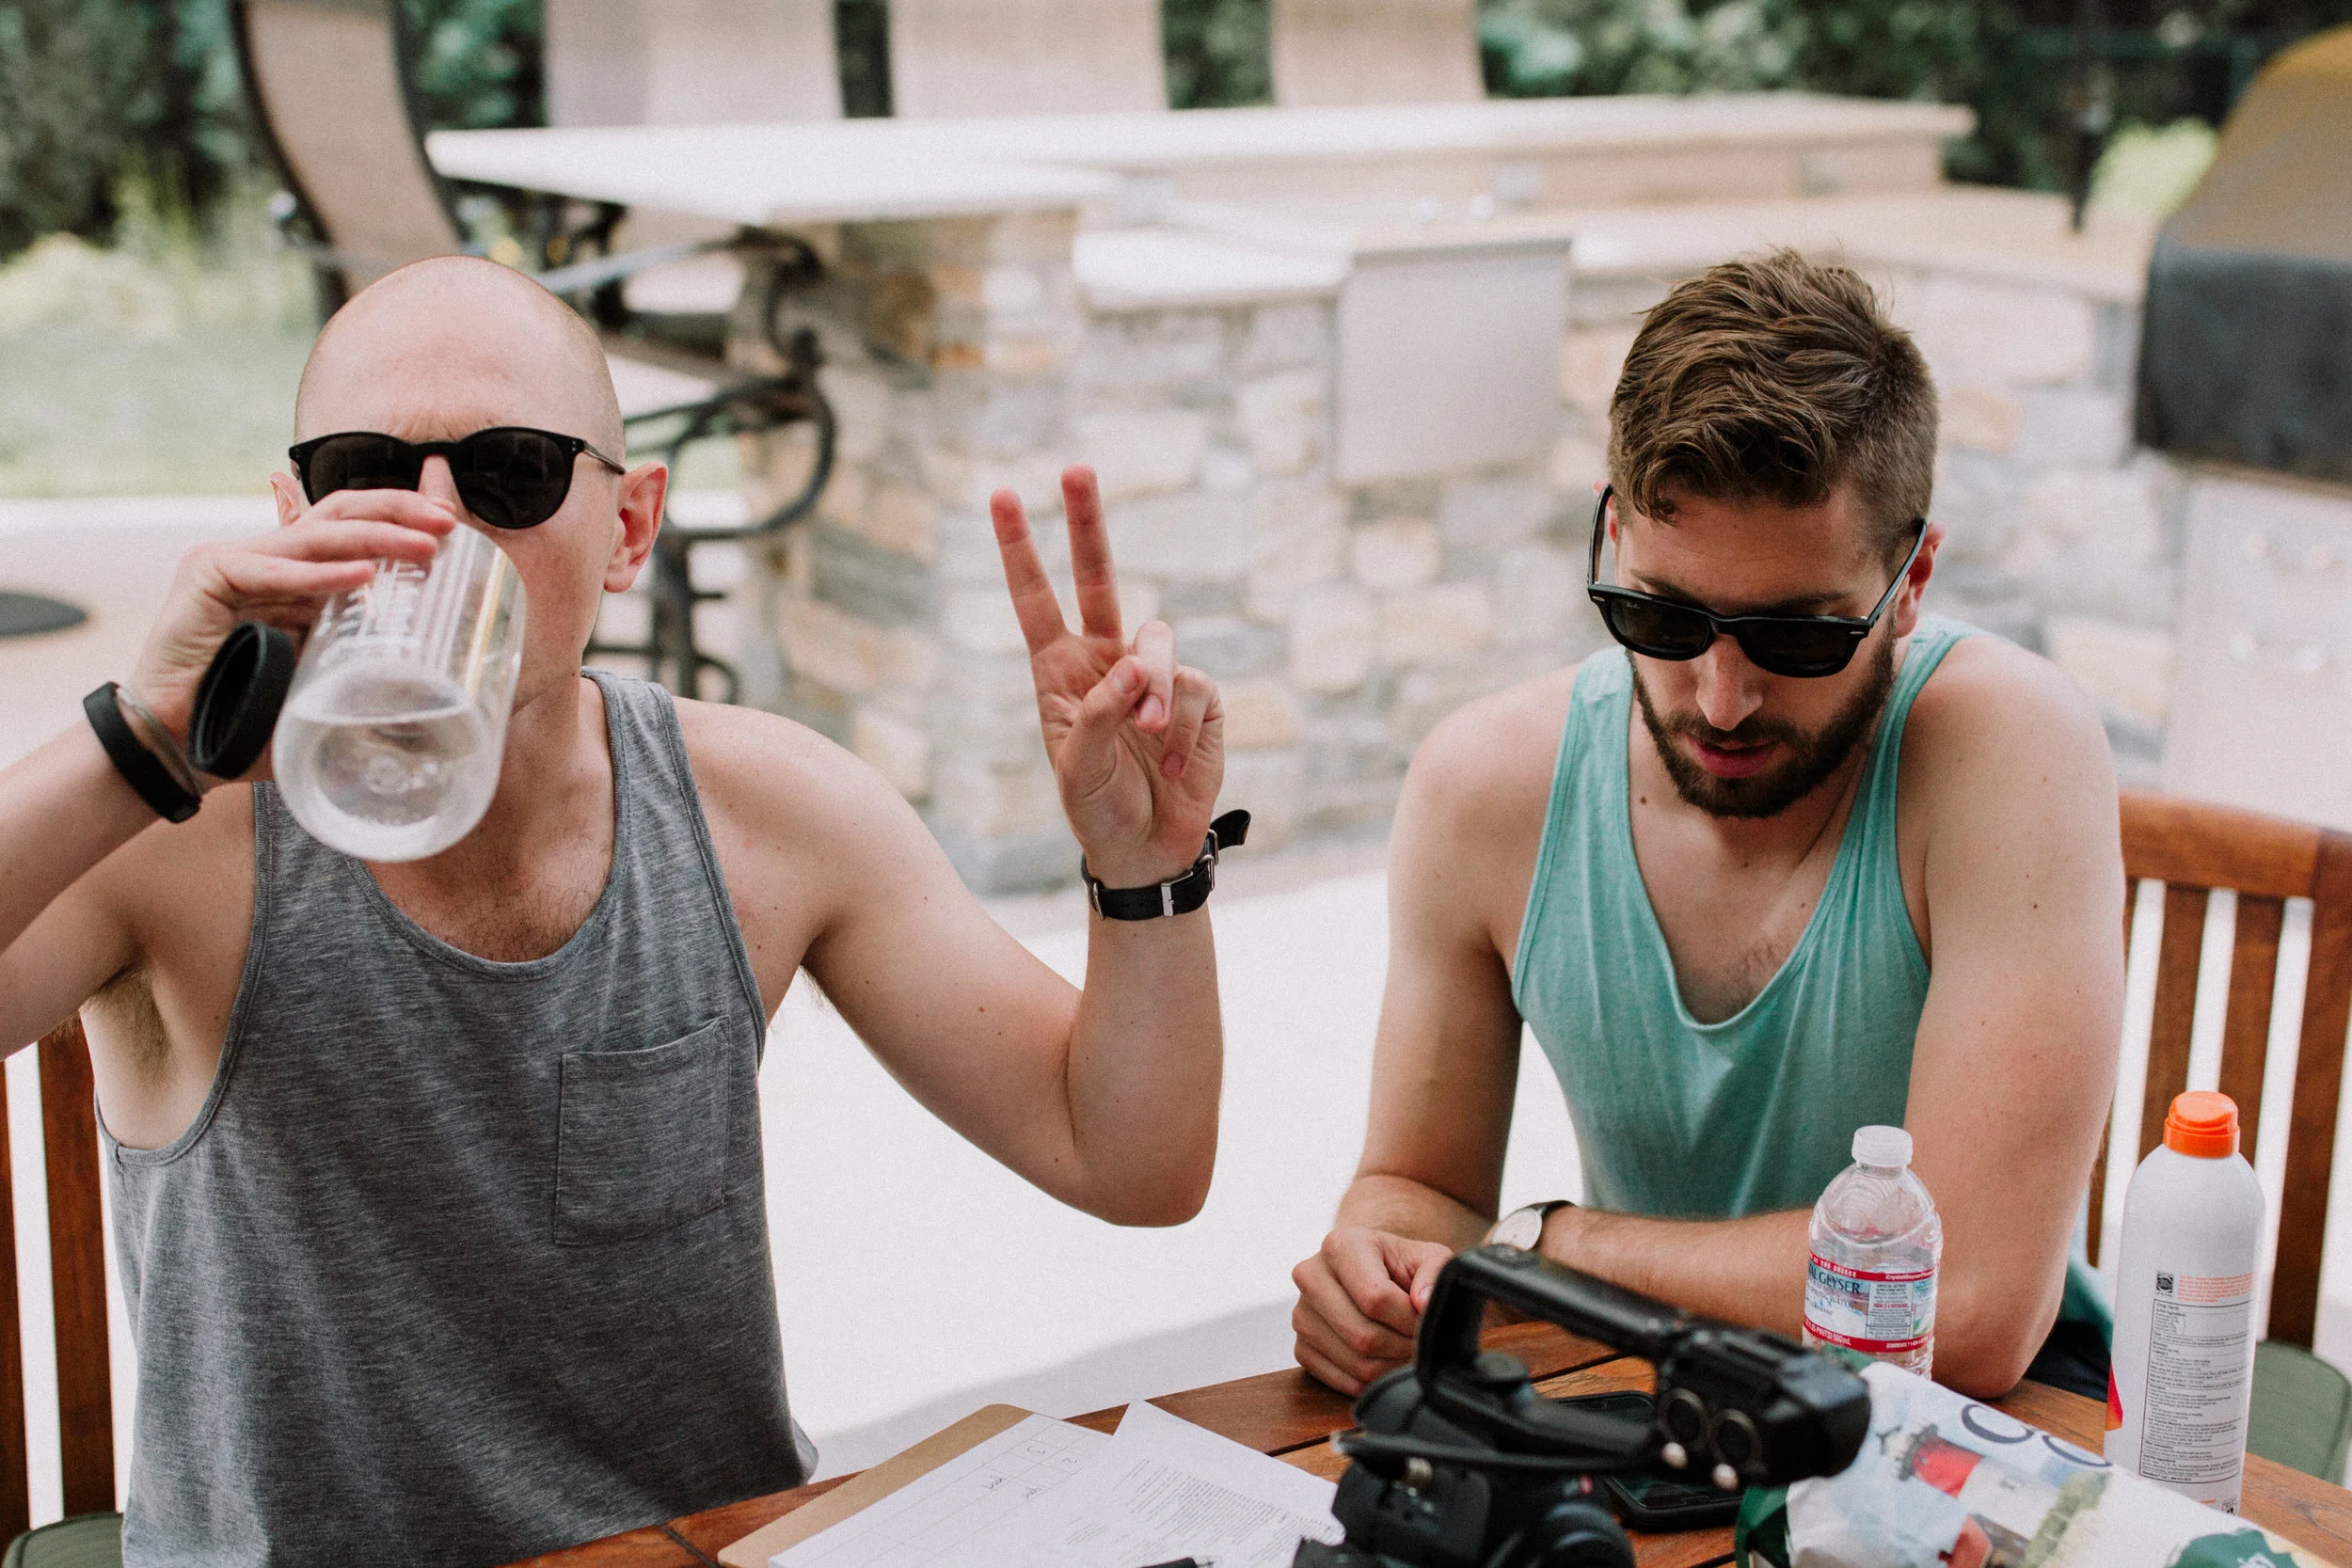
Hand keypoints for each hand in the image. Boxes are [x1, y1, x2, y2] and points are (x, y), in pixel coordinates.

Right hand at [126, 478, 454, 758]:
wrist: (178, 748)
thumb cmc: (251, 720)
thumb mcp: (325, 685)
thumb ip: (365, 669)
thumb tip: (437, 680)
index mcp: (294, 577)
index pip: (352, 527)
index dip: (399, 518)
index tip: (449, 526)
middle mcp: (265, 559)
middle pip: (339, 514)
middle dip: (397, 513)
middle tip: (446, 525)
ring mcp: (233, 562)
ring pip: (315, 536)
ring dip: (375, 539)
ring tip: (423, 549)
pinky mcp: (207, 576)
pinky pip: (273, 570)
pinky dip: (321, 575)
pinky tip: (364, 578)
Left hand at [993, 466, 1223, 887]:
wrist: (1148, 850)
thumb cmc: (1098, 810)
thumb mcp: (1076, 771)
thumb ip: (1094, 715)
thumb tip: (1132, 665)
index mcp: (1060, 673)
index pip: (1036, 601)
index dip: (1021, 551)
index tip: (1003, 497)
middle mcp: (1106, 661)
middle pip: (1100, 577)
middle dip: (1087, 522)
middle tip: (1075, 468)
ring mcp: (1154, 676)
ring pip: (1158, 642)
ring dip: (1153, 690)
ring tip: (1149, 737)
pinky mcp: (1198, 698)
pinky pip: (1193, 689)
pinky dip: (1182, 730)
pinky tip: (1175, 766)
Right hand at [1292, 1226, 1455, 1395]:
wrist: (1371, 1275)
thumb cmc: (1401, 1267)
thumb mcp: (1427, 1257)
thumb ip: (1436, 1273)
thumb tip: (1423, 1303)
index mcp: (1340, 1245)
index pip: (1375, 1298)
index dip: (1409, 1320)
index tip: (1427, 1322)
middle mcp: (1311, 1276)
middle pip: (1363, 1335)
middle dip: (1402, 1347)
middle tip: (1422, 1345)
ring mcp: (1301, 1314)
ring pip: (1355, 1362)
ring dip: (1391, 1368)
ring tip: (1407, 1353)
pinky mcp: (1301, 1346)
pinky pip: (1341, 1380)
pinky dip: (1371, 1382)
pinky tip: (1386, 1363)